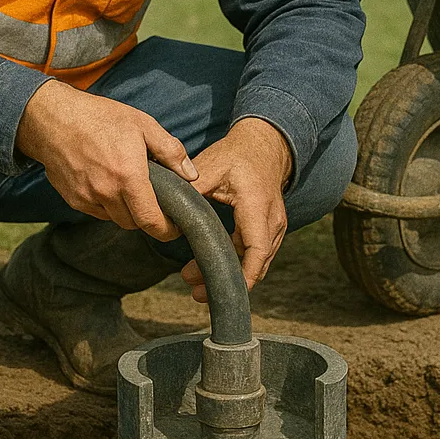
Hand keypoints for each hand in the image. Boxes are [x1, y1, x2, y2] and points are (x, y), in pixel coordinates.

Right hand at [16, 79, 197, 241]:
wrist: (52, 119)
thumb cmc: (99, 117)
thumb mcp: (142, 125)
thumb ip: (170, 151)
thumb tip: (190, 175)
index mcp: (128, 176)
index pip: (151, 221)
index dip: (167, 231)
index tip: (175, 228)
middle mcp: (106, 193)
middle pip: (134, 224)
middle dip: (147, 217)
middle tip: (154, 201)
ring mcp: (87, 198)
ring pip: (115, 218)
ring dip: (126, 211)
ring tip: (129, 187)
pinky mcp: (73, 199)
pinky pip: (97, 211)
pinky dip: (107, 204)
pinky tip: (108, 182)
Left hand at [181, 118, 292, 303]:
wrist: (264, 146)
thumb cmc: (237, 155)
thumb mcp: (210, 166)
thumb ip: (190, 189)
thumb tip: (164, 208)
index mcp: (257, 205)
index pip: (257, 248)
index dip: (245, 274)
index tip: (224, 288)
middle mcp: (272, 219)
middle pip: (256, 262)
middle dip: (227, 279)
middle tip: (195, 292)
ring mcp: (275, 225)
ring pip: (256, 261)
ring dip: (229, 272)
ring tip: (193, 280)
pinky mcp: (270, 229)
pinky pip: (256, 253)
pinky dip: (235, 263)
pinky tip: (209, 265)